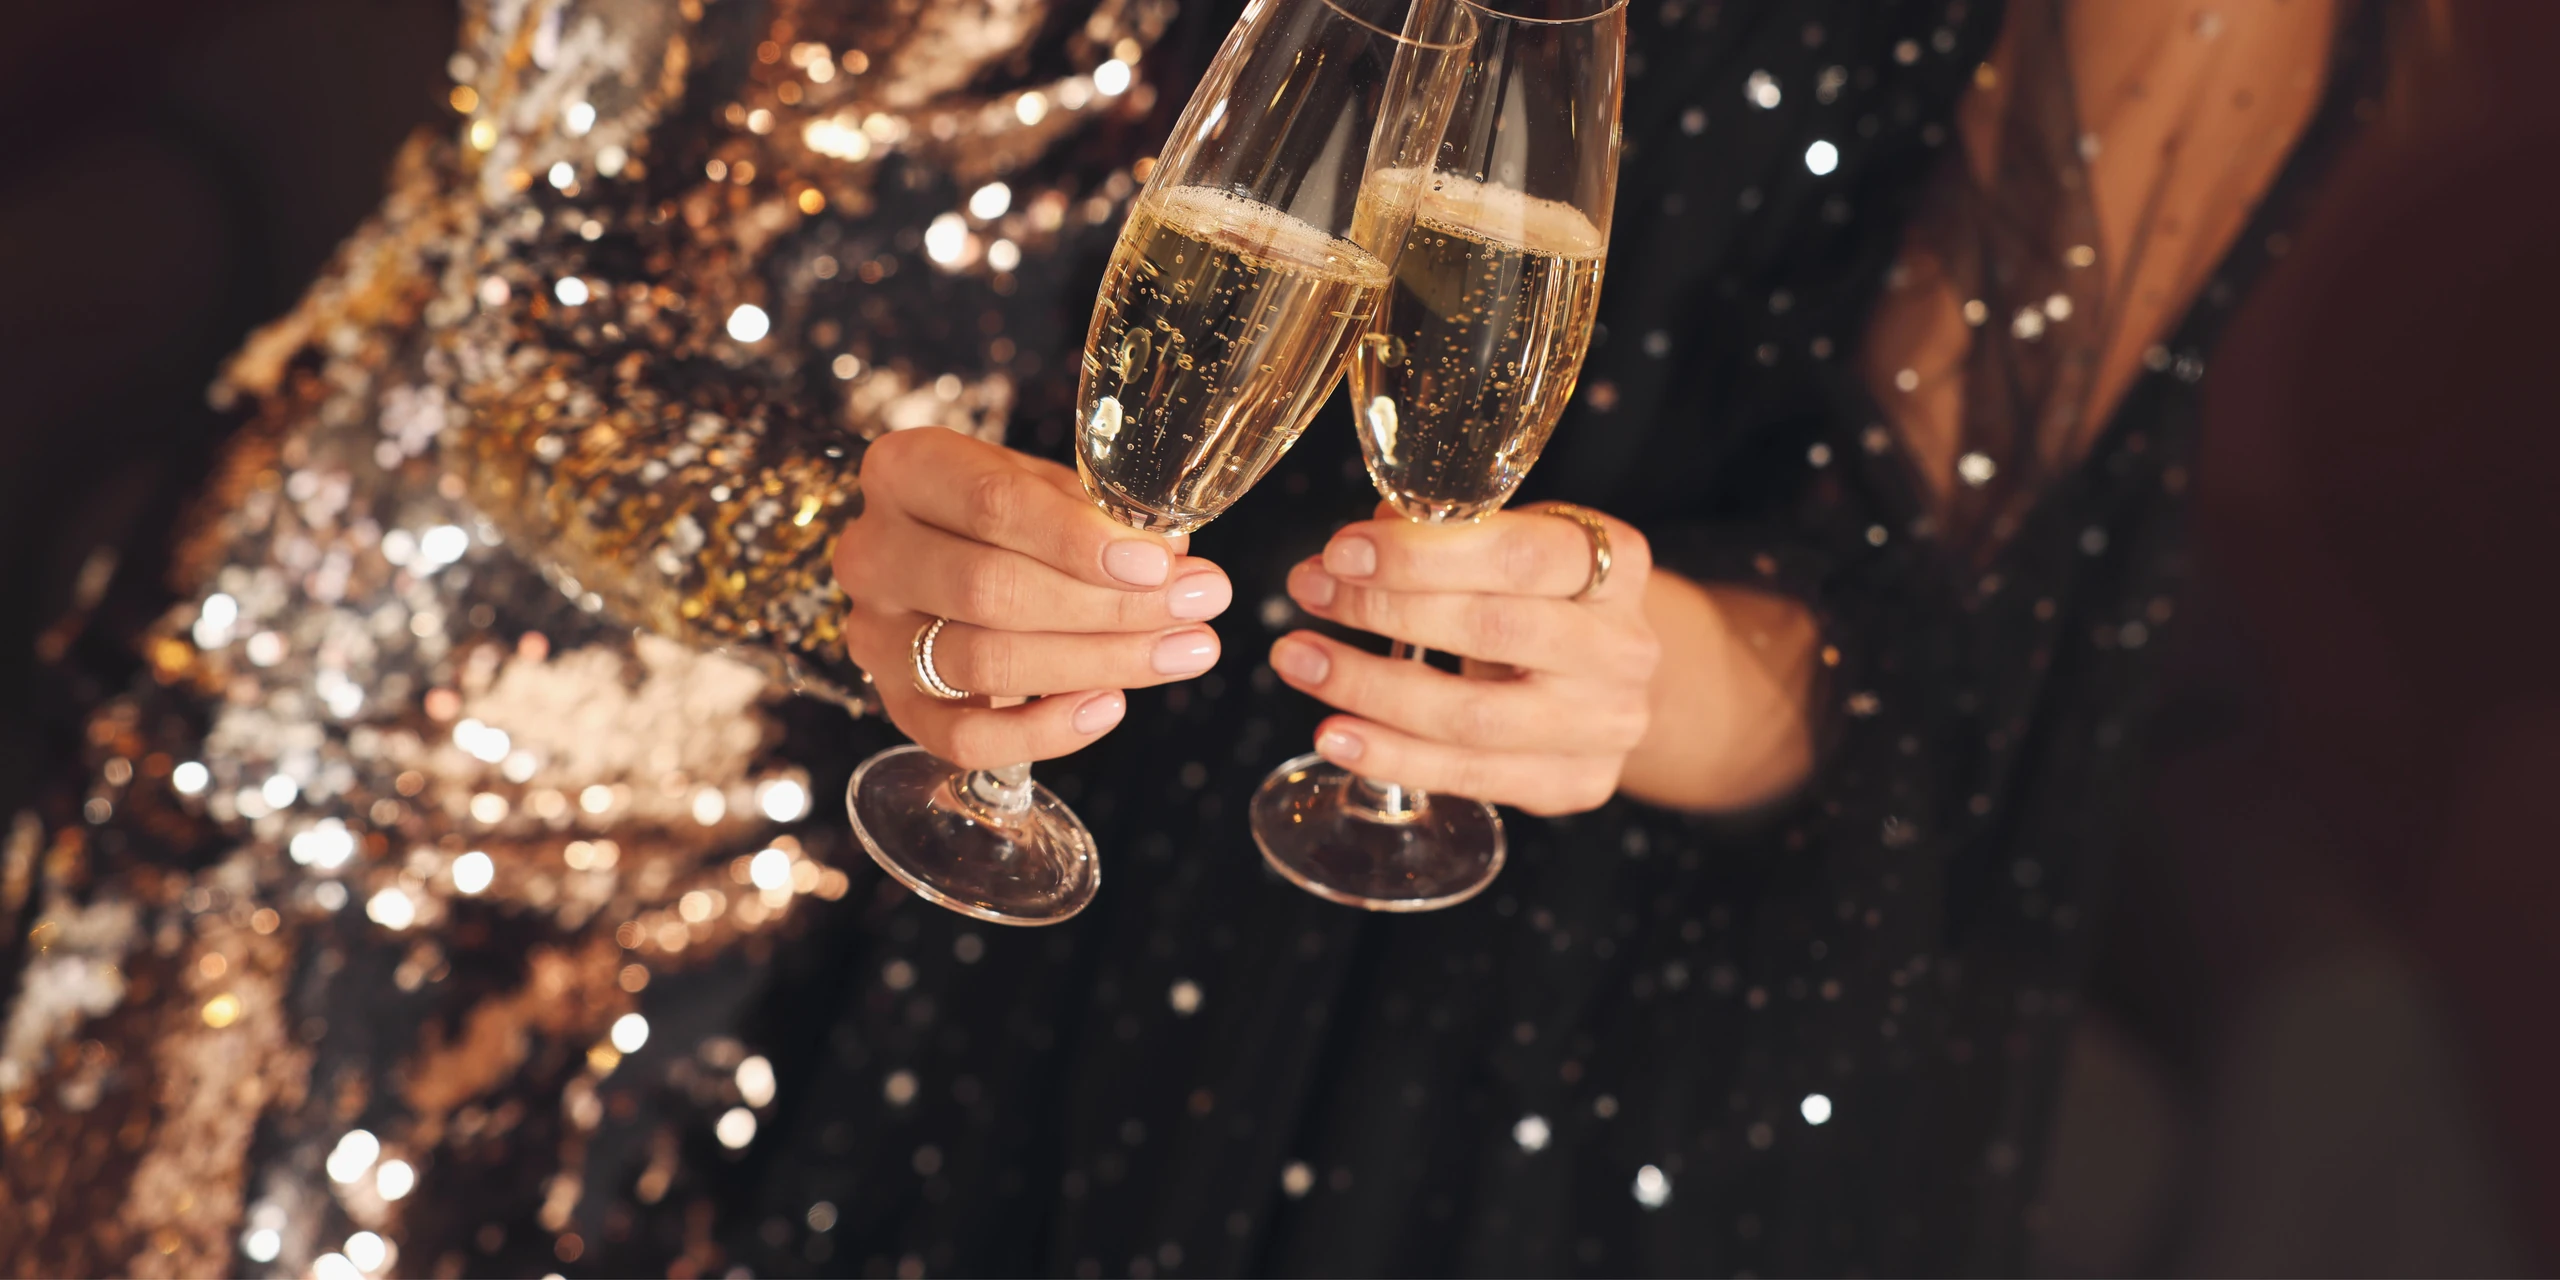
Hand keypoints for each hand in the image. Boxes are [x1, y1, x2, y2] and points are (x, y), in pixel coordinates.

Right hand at [833, 427, 1232, 767]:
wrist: (936, 558)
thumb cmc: (1004, 516)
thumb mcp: (1046, 487)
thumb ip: (1100, 514)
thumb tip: (1174, 555)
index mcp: (905, 471)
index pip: (989, 503)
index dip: (1079, 539)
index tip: (1160, 564)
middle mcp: (872, 552)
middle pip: (988, 588)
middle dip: (1107, 606)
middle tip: (1196, 606)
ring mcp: (874, 635)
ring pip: (983, 662)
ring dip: (1097, 663)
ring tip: (1183, 652)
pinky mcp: (894, 705)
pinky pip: (965, 738)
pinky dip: (1044, 731)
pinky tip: (1109, 706)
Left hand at [1272, 502, 1659, 814]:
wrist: (1614, 683)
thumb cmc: (1548, 601)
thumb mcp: (1519, 549)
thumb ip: (1451, 535)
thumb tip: (1366, 536)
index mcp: (1619, 564)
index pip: (1520, 554)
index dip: (1424, 554)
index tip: (1342, 550)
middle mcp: (1623, 648)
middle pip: (1492, 631)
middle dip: (1383, 610)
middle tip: (1309, 592)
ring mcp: (1606, 725)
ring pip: (1473, 717)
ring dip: (1370, 689)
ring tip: (1299, 663)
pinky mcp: (1578, 784)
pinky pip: (1471, 777)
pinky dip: (1393, 758)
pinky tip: (1336, 736)